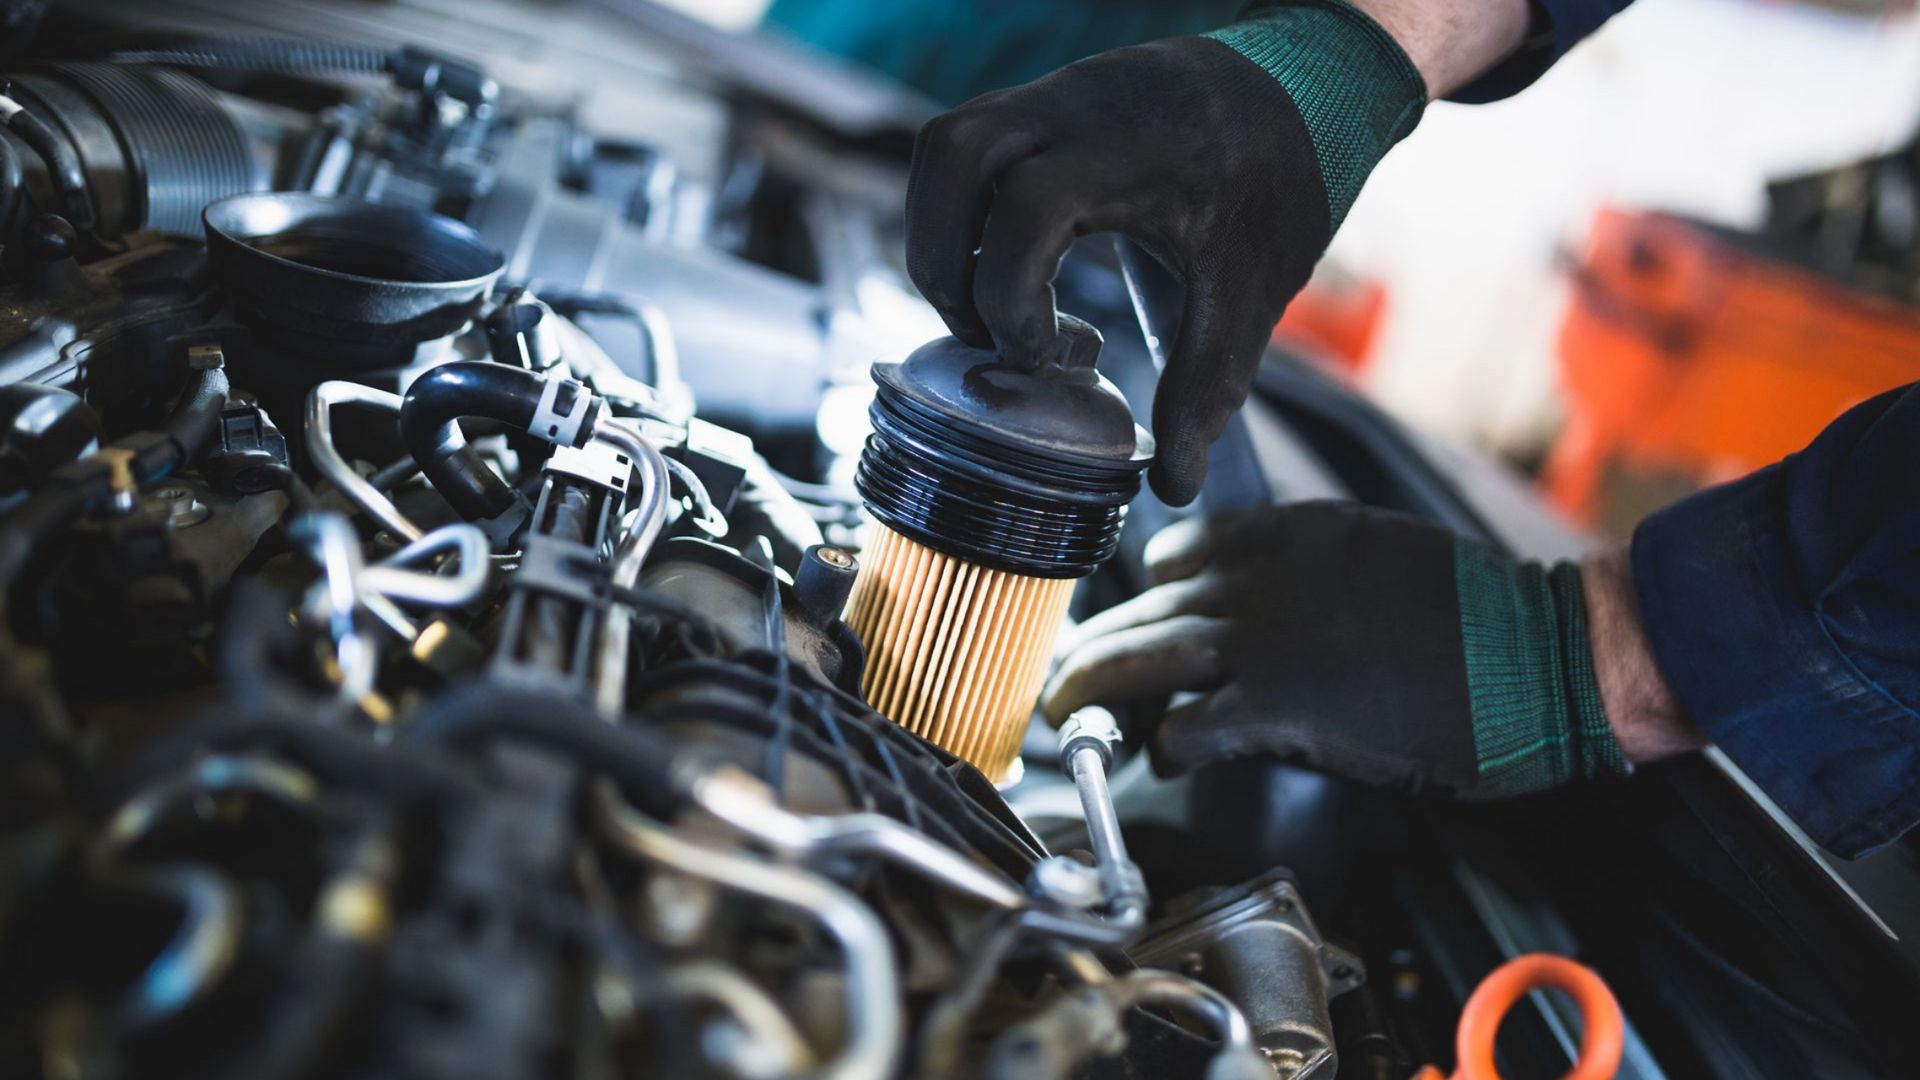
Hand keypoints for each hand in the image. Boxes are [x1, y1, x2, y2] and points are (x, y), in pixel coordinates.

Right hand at [904, 6, 1428, 504]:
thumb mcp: (1252, 293)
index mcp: (1134, 153)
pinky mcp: (1044, 99)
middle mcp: (1080, 107)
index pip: (1028, 207)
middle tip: (985, 333)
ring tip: (980, 300)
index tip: (1043, 356)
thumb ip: (1206, 388)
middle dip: (944, 262)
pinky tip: (1004, 261)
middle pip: (955, 158)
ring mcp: (1055, 93)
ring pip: (945, 146)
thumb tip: (1172, 485)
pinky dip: (959, 208)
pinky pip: (964, 143)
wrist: (1307, 84)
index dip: (1011, 292)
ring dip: (938, 231)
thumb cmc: (1281, 182)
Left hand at [1042, 502, 1698, 795]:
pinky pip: (1186, 726)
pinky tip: (1160, 756)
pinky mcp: (1278, 707)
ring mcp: (1263, 640)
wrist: (1543, 655)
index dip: (1145, 594)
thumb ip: (1312, 572)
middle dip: (1096, 646)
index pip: (1177, 553)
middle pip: (1144, 609)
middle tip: (1067, 678)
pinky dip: (1162, 744)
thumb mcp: (1382, 556)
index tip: (1132, 621)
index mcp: (1288, 534)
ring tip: (1066, 714)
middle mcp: (1259, 578)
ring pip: (1140, 658)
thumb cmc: (1482, 617)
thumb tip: (1267, 608)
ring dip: (1093, 688)